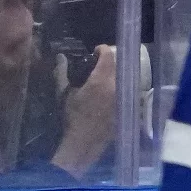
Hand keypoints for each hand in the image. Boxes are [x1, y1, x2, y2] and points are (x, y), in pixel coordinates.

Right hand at [52, 45, 116, 177]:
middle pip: (119, 65)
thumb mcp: (65, 94)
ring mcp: (125, 97)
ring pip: (125, 77)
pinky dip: (122, 86)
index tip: (98, 50)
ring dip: (117, 74)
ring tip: (107, 76)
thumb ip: (62, 73)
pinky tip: (113, 90)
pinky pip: (128, 90)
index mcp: (101, 81)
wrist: (85, 141)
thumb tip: (61, 57)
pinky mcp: (129, 106)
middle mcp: (116, 86)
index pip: (108, 56)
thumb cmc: (73, 117)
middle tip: (101, 63)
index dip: (103, 50)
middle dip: (111, 61)